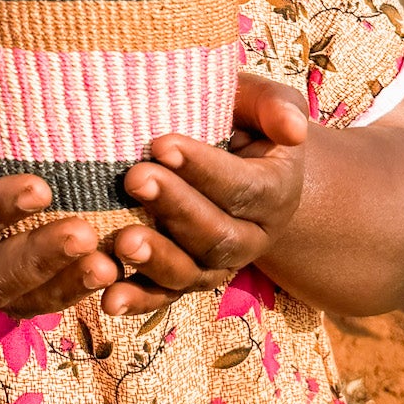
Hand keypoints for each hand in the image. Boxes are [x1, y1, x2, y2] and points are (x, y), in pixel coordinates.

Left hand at [101, 72, 307, 317]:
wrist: (231, 159)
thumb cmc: (239, 120)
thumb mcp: (259, 103)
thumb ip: (275, 106)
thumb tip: (294, 129)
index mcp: (275, 191)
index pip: (244, 187)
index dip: (204, 169)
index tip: (161, 143)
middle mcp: (253, 237)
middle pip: (218, 235)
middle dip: (176, 208)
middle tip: (134, 178)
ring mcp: (218, 263)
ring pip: (194, 273)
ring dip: (157, 259)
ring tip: (122, 241)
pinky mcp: (185, 278)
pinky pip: (165, 297)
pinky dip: (138, 300)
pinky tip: (109, 299)